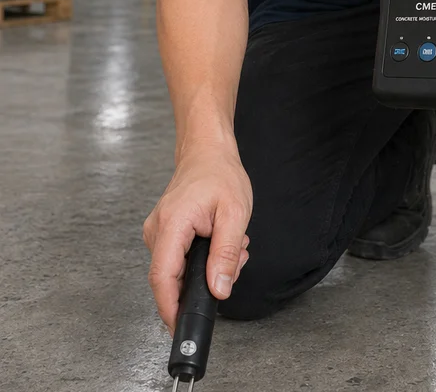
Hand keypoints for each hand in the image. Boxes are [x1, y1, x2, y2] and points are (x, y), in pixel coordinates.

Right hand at [142, 139, 252, 335]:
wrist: (207, 151)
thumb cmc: (220, 174)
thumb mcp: (235, 213)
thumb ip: (226, 254)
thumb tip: (218, 289)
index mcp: (172, 224)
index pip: (162, 277)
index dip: (171, 308)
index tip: (182, 327)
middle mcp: (157, 230)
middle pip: (170, 278)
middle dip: (203, 284)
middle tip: (234, 265)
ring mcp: (157, 231)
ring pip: (177, 270)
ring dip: (207, 268)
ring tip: (233, 246)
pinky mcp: (163, 233)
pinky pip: (178, 258)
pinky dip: (201, 258)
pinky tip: (219, 242)